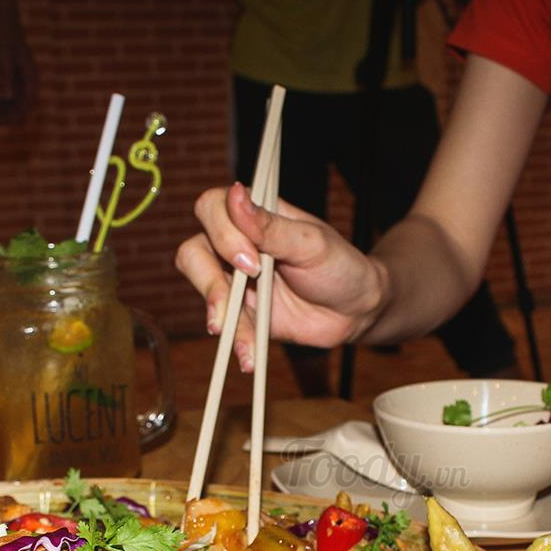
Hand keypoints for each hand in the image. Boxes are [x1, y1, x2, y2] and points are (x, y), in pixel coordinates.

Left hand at [0, 0, 37, 125]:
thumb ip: (6, 77)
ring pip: (16, 104)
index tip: (0, 120)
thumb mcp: (4, 55)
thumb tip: (7, 97)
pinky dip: (3, 104)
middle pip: (22, 107)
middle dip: (7, 117)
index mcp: (31, 77)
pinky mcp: (15, 78)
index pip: (26, 103)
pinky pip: (12, 97)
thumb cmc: (5, 34)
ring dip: (4, 112)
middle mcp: (30, 81)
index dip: (14, 114)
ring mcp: (23, 80)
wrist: (4, 19)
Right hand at [175, 183, 384, 370]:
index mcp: (253, 217)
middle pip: (194, 252)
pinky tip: (249, 357)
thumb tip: (235, 193)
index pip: (211, 209)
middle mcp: (237, 246)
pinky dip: (237, 342)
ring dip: (222, 318)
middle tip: (240, 297)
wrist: (356, 312)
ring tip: (246, 341)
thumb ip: (270, 226)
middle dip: (210, 280)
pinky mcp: (243, 314)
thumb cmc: (339, 267)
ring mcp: (236, 282)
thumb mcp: (311, 244)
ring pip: (204, 293)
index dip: (222, 232)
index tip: (253, 260)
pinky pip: (226, 326)